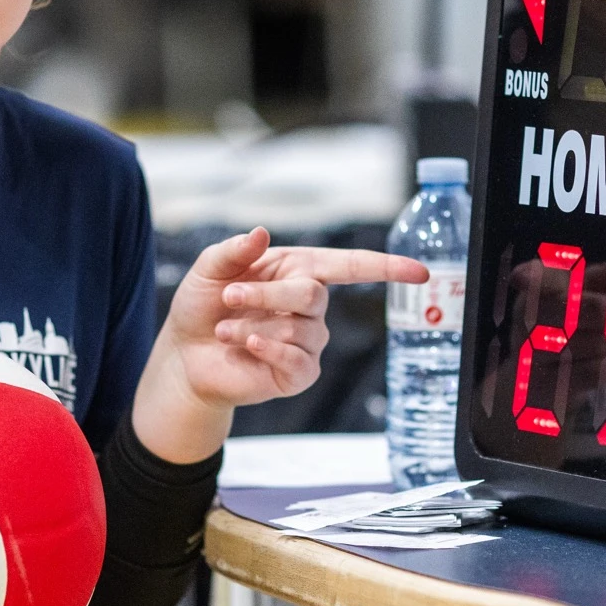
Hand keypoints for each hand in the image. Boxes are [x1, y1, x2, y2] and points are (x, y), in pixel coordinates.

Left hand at [132, 227, 427, 462]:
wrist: (186, 356)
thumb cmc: (202, 307)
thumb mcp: (208, 270)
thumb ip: (233, 250)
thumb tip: (262, 232)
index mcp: (297, 271)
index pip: (351, 266)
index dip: (386, 267)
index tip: (420, 272)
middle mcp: (308, 306)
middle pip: (312, 294)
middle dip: (268, 294)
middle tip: (229, 297)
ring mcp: (307, 341)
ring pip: (302, 328)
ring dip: (254, 324)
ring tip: (224, 330)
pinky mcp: (298, 373)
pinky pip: (300, 360)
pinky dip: (270, 349)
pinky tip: (247, 346)